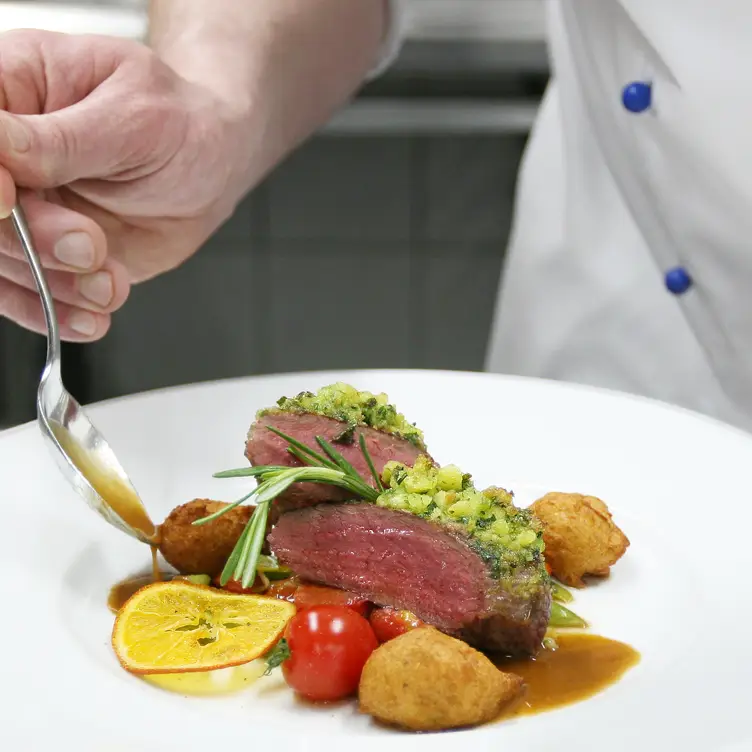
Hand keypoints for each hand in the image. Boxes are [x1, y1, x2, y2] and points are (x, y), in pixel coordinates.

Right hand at [0, 30, 247, 340]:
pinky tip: (91, 319)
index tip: (7, 197)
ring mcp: (24, 208)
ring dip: (51, 284)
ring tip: (110, 282)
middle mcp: (7, 156)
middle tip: (89, 246)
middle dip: (28, 239)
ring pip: (0, 260)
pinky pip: (29, 293)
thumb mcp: (134, 117)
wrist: (213, 169)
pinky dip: (56, 314)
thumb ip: (63, 138)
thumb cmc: (180, 124)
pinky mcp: (48, 254)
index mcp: (12, 90)